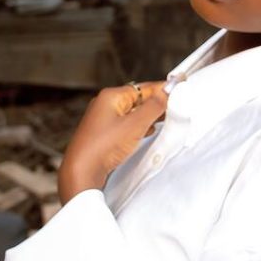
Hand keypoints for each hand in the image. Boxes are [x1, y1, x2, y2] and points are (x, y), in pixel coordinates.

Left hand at [58, 81, 167, 203]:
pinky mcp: (103, 134)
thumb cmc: (103, 147)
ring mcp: (103, 119)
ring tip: (167, 118)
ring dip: (149, 115)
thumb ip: (154, 106)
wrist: (81, 172)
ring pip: (132, 112)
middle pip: (138, 99)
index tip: (180, 88)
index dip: (163, 88)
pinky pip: (126, 124)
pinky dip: (139, 125)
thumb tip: (167, 90)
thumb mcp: (135, 125)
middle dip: (157, 103)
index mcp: (111, 96)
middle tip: (177, 106)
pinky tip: (149, 131)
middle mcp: (105, 104)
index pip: (143, 87)